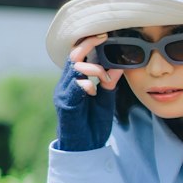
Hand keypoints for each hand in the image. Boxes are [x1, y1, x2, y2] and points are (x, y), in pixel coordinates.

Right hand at [53, 34, 119, 151]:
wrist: (84, 149)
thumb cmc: (93, 124)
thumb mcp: (105, 100)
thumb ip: (109, 83)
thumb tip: (119, 65)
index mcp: (75, 81)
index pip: (78, 55)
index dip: (89, 42)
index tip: (104, 33)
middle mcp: (67, 84)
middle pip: (73, 55)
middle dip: (88, 44)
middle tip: (103, 37)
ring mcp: (64, 94)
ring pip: (73, 68)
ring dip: (92, 68)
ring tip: (104, 76)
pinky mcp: (65, 105)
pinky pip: (73, 88)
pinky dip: (85, 85)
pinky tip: (93, 89)